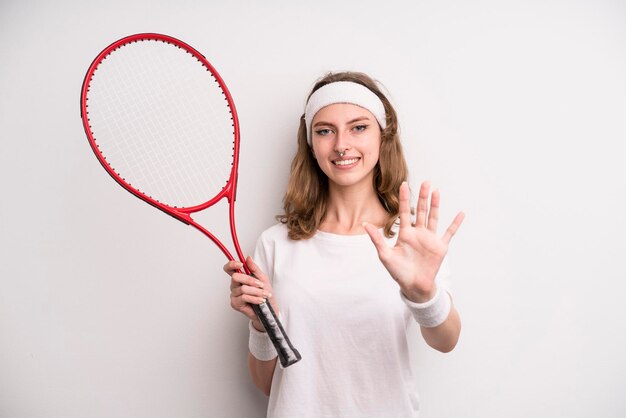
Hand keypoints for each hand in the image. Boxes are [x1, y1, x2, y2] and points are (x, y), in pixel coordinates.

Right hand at [224, 256, 276, 330]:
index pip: (229, 269)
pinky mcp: (235, 304)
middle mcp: (234, 285)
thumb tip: (248, 257)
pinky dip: (254, 298)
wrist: (268, 310)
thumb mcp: (262, 279)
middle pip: (235, 277)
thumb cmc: (265, 294)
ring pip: (242, 288)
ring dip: (256, 291)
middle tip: (260, 285)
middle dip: (250, 280)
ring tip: (264, 295)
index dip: (232, 265)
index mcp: (240, 278)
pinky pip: (244, 298)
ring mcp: (234, 295)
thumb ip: (254, 269)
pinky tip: (260, 300)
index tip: (240, 264)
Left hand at [364, 181, 463, 302]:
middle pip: (421, 211)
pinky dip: (455, 224)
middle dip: (423, 196)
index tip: (403, 184)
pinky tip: (461, 214)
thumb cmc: (398, 272)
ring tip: (436, 191)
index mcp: (405, 234)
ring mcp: (430, 239)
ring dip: (436, 205)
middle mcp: (418, 233)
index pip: (405, 212)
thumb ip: (377, 239)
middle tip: (425, 182)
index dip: (404, 198)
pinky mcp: (440, 247)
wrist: (414, 286)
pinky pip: (449, 233)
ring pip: (434, 217)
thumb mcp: (385, 255)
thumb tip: (364, 224)